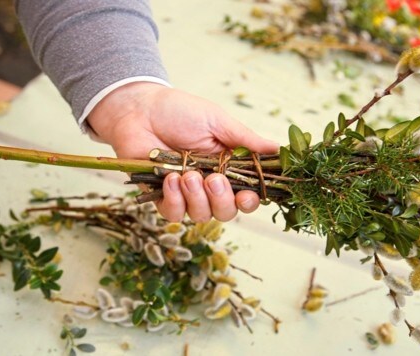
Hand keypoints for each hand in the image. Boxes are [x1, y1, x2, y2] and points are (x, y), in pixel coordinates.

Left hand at [87, 82, 278, 221]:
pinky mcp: (161, 196)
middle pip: (226, 212)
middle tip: (213, 179)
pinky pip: (173, 214)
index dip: (250, 201)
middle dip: (222, 200)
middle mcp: (208, 184)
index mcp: (227, 167)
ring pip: (200, 216)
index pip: (246, 195)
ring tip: (186, 174)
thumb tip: (279, 150)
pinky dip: (174, 200)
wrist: (140, 108)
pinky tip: (171, 179)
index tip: (248, 196)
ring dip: (197, 198)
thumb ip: (246, 141)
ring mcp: (184, 193)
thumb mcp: (218, 122)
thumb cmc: (180, 111)